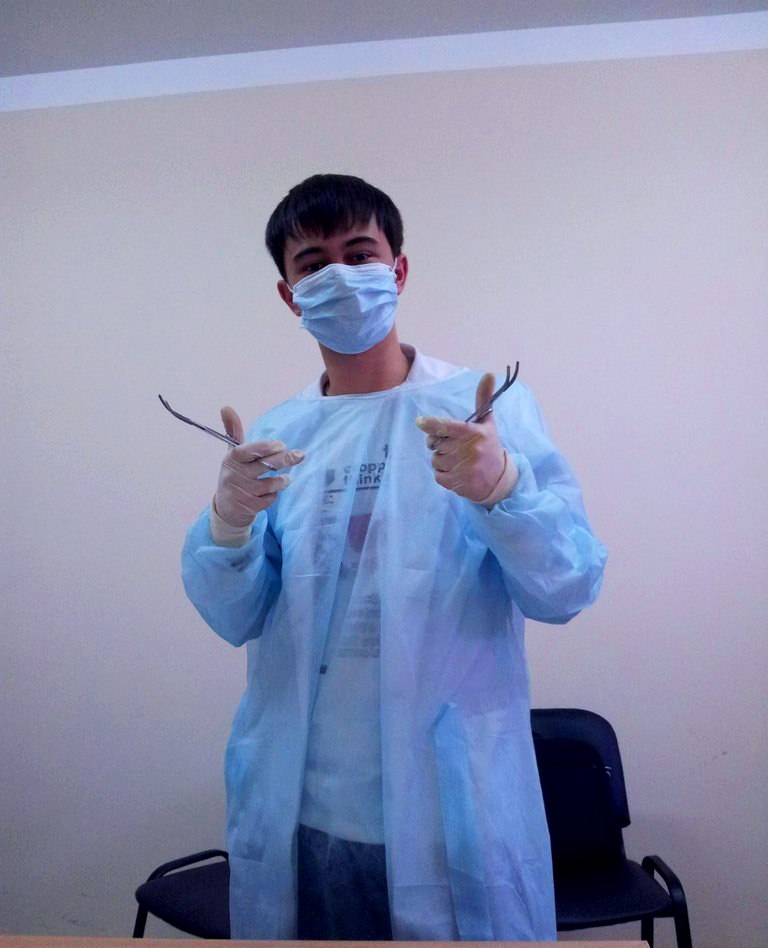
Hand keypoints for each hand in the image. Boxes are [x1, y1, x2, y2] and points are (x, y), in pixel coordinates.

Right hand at [214, 406, 304, 527]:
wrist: (225, 508)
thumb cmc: (234, 475)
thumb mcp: (232, 454)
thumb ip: (233, 432)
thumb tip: (226, 407)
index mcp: (231, 459)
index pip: (245, 451)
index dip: (263, 447)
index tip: (281, 445)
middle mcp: (235, 475)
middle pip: (263, 466)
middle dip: (283, 460)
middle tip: (300, 455)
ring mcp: (241, 492)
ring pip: (270, 484)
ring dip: (281, 481)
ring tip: (285, 479)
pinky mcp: (249, 507)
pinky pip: (270, 499)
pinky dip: (274, 495)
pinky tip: (271, 493)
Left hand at [415, 373, 517, 503]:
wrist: (499, 480)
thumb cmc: (489, 446)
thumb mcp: (488, 423)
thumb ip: (484, 399)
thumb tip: (488, 374)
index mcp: (475, 433)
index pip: (448, 426)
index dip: (432, 424)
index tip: (420, 422)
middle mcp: (470, 450)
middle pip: (436, 444)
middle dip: (438, 444)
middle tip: (452, 446)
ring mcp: (464, 468)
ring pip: (435, 460)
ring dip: (441, 460)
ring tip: (458, 460)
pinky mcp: (458, 483)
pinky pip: (437, 475)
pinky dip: (443, 474)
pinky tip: (457, 472)